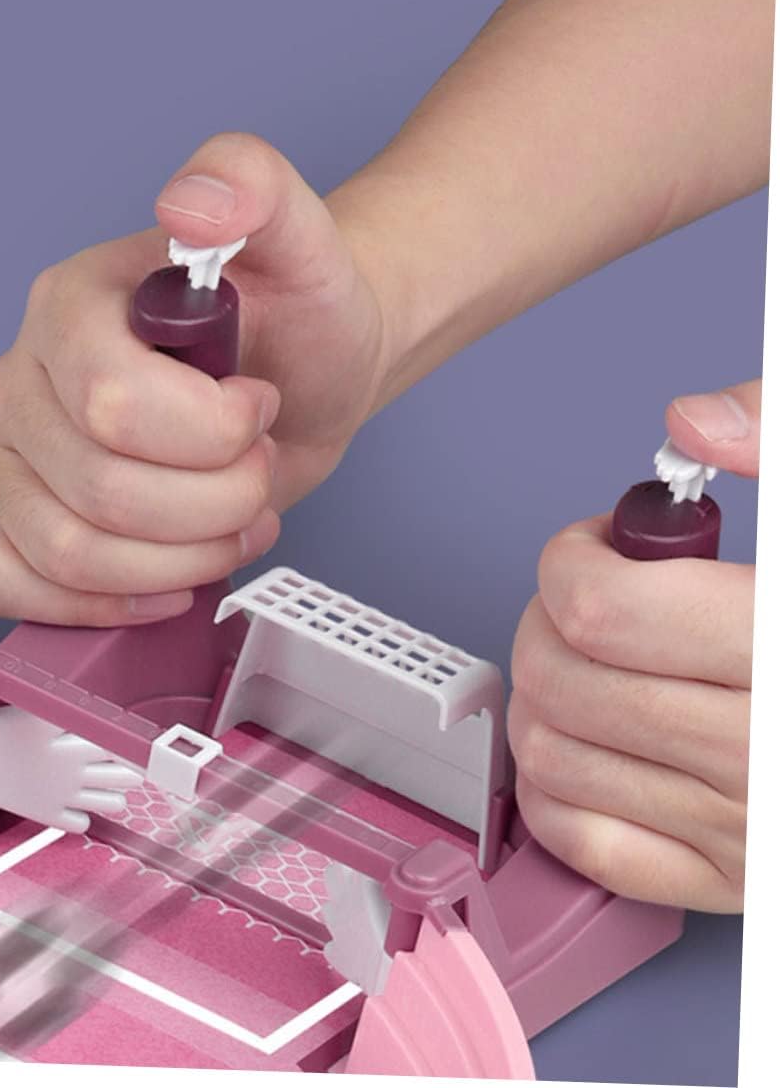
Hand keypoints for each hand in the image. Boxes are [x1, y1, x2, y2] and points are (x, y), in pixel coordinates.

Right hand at [0, 132, 386, 624]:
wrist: (301, 374)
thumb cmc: (296, 317)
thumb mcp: (301, 241)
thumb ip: (252, 187)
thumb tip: (189, 203)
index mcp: (67, 308)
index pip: (113, 408)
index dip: (208, 433)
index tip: (258, 407)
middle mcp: (22, 382)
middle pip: (99, 494)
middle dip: (213, 503)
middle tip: (256, 468)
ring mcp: (11, 458)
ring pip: (69, 553)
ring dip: (181, 558)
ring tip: (231, 517)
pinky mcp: (18, 521)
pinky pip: (12, 584)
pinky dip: (99, 603)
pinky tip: (165, 578)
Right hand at [0, 705, 142, 834]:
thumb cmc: (1, 727)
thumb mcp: (39, 712)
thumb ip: (73, 713)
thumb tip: (101, 715)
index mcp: (75, 746)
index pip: (122, 750)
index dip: (135, 750)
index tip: (141, 751)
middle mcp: (74, 773)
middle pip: (121, 778)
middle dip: (130, 776)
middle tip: (133, 773)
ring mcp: (61, 795)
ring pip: (107, 805)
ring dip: (114, 800)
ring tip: (115, 796)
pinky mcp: (45, 813)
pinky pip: (78, 824)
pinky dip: (84, 819)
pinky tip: (81, 811)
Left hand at [509, 380, 759, 912]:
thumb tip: (693, 421)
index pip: (602, 610)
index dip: (574, 558)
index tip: (601, 543)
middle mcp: (765, 755)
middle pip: (564, 677)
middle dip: (550, 616)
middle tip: (594, 594)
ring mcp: (748, 833)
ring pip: (554, 755)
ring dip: (547, 693)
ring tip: (599, 661)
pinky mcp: (733, 884)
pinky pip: (582, 842)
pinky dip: (558, 785)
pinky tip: (598, 738)